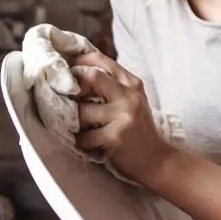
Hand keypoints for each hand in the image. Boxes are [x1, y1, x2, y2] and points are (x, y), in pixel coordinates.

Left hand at [71, 52, 172, 185]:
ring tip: (81, 128)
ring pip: (82, 110)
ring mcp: (124, 115)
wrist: (157, 159)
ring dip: (74, 122)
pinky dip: (81, 142)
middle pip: (91, 76)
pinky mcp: (116, 136)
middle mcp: (130, 96)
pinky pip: (84, 136)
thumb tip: (76, 73)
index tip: (64, 70)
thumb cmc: (137, 130)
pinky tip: (89, 144)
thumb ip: (111, 86)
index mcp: (132, 83)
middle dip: (72, 87)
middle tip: (65, 99)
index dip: (77, 62)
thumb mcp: (131, 101)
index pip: (100, 60)